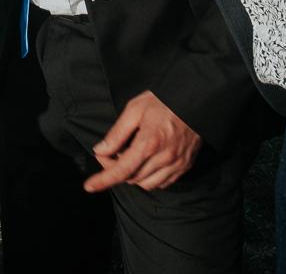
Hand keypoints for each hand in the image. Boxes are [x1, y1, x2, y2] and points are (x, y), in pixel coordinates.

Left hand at [83, 91, 200, 192]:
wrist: (196, 99)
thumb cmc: (164, 100)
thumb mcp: (135, 109)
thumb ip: (117, 133)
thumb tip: (101, 150)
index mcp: (149, 143)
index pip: (121, 170)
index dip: (103, 180)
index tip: (89, 186)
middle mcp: (164, 158)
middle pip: (131, 178)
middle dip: (115, 170)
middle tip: (109, 153)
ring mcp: (176, 164)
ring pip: (146, 184)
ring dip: (133, 176)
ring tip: (129, 157)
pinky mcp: (185, 166)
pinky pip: (162, 183)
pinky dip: (150, 178)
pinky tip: (146, 163)